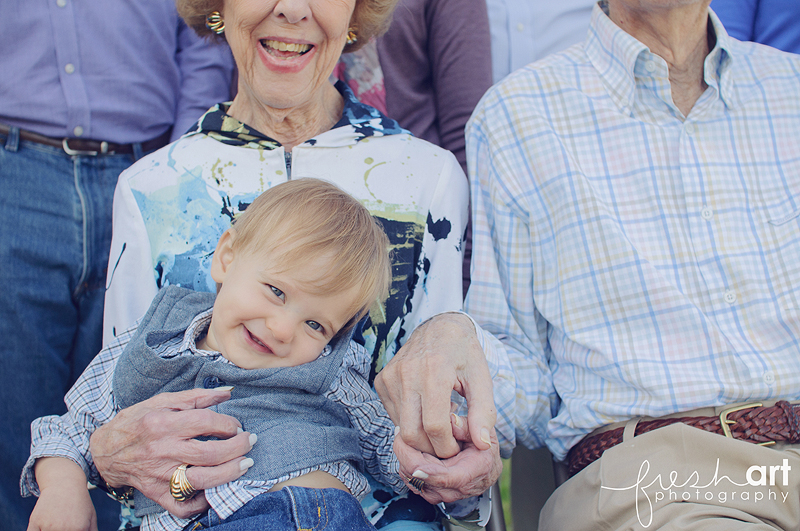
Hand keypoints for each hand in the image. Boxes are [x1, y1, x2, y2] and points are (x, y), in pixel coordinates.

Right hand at [28, 458, 96, 530]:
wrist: (64, 482)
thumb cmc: (79, 502)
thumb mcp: (91, 517)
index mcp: (80, 529)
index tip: (72, 528)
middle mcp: (64, 529)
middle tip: (63, 524)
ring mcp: (48, 526)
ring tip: (55, 522)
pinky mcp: (34, 522)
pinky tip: (42, 527)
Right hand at [90, 388, 255, 517]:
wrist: (104, 450)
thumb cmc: (137, 422)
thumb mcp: (163, 401)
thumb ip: (197, 397)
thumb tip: (227, 393)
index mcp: (163, 423)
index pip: (206, 422)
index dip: (228, 424)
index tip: (236, 425)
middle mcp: (163, 450)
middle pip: (210, 453)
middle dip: (237, 448)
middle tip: (249, 442)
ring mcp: (160, 475)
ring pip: (203, 480)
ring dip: (230, 473)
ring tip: (245, 464)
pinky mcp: (157, 493)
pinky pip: (183, 505)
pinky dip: (203, 502)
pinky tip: (216, 489)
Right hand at [375, 313, 495, 457]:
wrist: (439, 327)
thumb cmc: (463, 352)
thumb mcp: (481, 378)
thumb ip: (484, 412)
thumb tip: (482, 444)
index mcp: (435, 370)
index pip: (434, 426)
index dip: (447, 446)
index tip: (457, 447)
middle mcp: (407, 373)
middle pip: (412, 433)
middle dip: (431, 448)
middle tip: (447, 443)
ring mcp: (390, 376)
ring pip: (400, 428)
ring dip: (420, 436)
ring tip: (439, 422)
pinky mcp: (382, 380)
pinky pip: (393, 416)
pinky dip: (409, 422)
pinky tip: (425, 410)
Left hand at [394, 413, 501, 504]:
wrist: (487, 466)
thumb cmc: (484, 446)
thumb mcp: (482, 429)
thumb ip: (467, 425)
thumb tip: (451, 421)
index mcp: (472, 472)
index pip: (444, 477)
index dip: (423, 467)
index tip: (408, 453)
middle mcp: (456, 489)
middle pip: (420, 479)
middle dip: (407, 454)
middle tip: (400, 432)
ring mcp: (443, 494)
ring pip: (413, 481)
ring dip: (405, 459)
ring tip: (406, 439)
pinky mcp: (433, 494)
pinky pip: (412, 481)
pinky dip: (407, 465)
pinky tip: (410, 450)